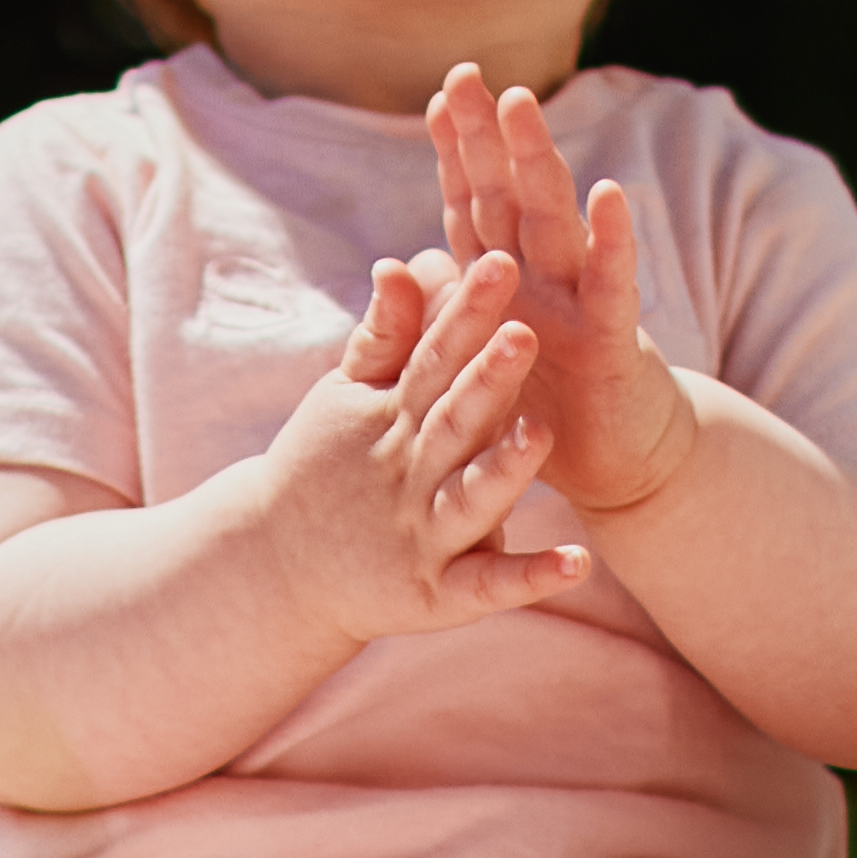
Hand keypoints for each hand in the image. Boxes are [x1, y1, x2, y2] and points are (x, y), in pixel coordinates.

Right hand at [249, 246, 589, 653]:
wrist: (278, 568)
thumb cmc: (325, 468)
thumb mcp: (346, 397)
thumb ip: (382, 336)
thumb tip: (400, 263)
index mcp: (396, 418)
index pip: (435, 357)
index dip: (465, 313)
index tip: (499, 265)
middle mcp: (412, 473)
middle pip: (454, 421)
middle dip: (487, 380)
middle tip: (525, 334)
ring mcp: (424, 535)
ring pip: (470, 498)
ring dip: (505, 469)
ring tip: (541, 434)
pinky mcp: (438, 594)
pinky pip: (488, 585)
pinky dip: (530, 577)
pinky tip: (578, 562)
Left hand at [425, 67, 701, 515]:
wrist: (617, 464)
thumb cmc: (544, 406)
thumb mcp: (479, 360)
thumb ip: (442, 313)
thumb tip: (395, 263)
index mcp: (506, 281)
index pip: (475, 205)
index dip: (458, 152)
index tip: (439, 95)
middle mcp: (542, 278)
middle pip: (509, 196)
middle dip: (489, 136)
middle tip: (469, 74)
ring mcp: (579, 302)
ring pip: (554, 222)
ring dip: (537, 163)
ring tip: (521, 107)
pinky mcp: (613, 341)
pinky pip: (611, 286)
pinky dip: (611, 242)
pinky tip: (608, 195)